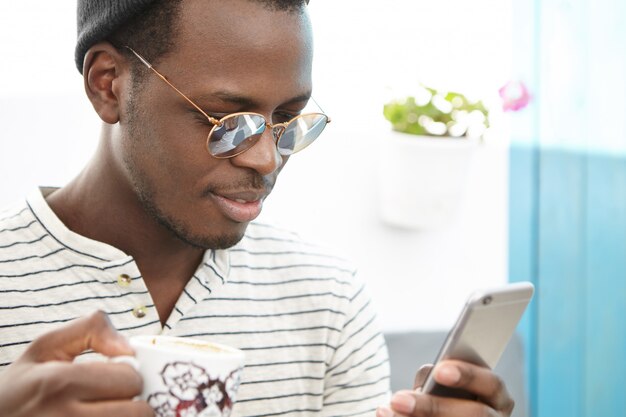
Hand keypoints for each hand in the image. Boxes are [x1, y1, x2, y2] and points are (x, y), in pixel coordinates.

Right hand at [0, 311, 152, 416]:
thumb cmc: (20, 389)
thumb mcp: (44, 348)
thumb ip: (90, 330)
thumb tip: (128, 347)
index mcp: (59, 383)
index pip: (130, 379)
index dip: (129, 375)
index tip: (116, 377)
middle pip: (138, 412)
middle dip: (133, 401)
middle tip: (114, 399)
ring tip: (107, 411)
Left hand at [377, 360, 514, 416]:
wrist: (439, 411)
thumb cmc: (442, 396)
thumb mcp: (441, 384)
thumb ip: (435, 381)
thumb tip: (421, 389)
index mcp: (494, 395)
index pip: (490, 383)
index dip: (467, 375)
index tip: (439, 371)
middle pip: (474, 414)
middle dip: (433, 407)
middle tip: (399, 400)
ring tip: (389, 412)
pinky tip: (386, 415)